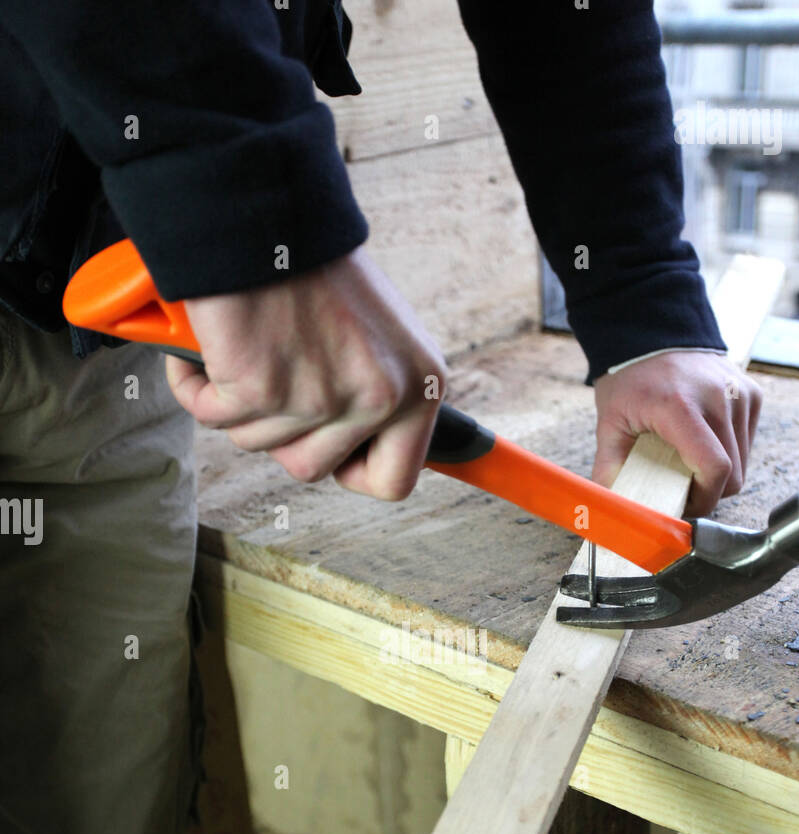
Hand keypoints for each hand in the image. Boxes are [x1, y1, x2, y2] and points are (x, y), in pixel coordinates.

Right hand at [165, 248, 445, 500]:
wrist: (264, 205)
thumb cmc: (312, 262)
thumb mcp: (377, 333)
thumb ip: (375, 389)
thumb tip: (362, 451)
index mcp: (419, 385)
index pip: (394, 481)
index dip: (352, 469)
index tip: (327, 443)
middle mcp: (380, 397)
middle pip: (312, 469)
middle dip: (279, 431)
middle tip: (275, 374)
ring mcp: (320, 397)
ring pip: (258, 442)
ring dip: (236, 401)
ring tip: (246, 343)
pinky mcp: (260, 388)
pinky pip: (211, 414)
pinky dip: (195, 382)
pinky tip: (212, 340)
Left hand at [592, 351, 762, 515]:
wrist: (653, 333)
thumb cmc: (631, 380)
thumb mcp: (609, 423)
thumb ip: (610, 467)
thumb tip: (613, 506)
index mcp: (680, 407)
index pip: (716, 468)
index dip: (705, 499)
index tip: (685, 505)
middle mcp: (718, 397)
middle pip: (734, 473)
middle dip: (710, 492)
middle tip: (683, 490)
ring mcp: (740, 393)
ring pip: (744, 462)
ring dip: (721, 474)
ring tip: (690, 464)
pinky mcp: (752, 393)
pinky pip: (747, 442)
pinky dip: (730, 452)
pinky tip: (704, 442)